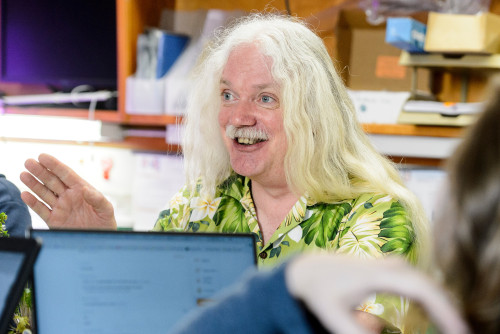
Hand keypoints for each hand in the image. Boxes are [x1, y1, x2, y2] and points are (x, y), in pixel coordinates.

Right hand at [20, 153, 116, 229]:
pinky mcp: (54, 220)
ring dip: (34, 184)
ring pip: (44, 193)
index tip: (42, 156)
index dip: (54, 165)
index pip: (66, 174)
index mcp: (82, 189)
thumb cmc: (105, 223)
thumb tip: (85, 189)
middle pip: (52, 181)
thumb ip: (98, 199)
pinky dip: (33, 203)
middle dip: (40, 171)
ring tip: (23, 174)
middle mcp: (69, 196)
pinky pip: (42, 210)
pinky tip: (25, 194)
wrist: (100, 240)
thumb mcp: (106, 210)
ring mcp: (61, 207)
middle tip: (28, 161)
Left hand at [285, 253, 468, 333]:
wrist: (310, 270)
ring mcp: (393, 265)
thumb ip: (357, 333)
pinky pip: (422, 285)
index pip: (421, 289)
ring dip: (443, 308)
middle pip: (431, 287)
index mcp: (377, 274)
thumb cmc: (320, 292)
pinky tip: (440, 319)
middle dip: (449, 313)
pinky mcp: (393, 270)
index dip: (444, 311)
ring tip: (452, 330)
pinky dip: (434, 302)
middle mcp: (390, 265)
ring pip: (429, 285)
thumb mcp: (334, 317)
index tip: (458, 332)